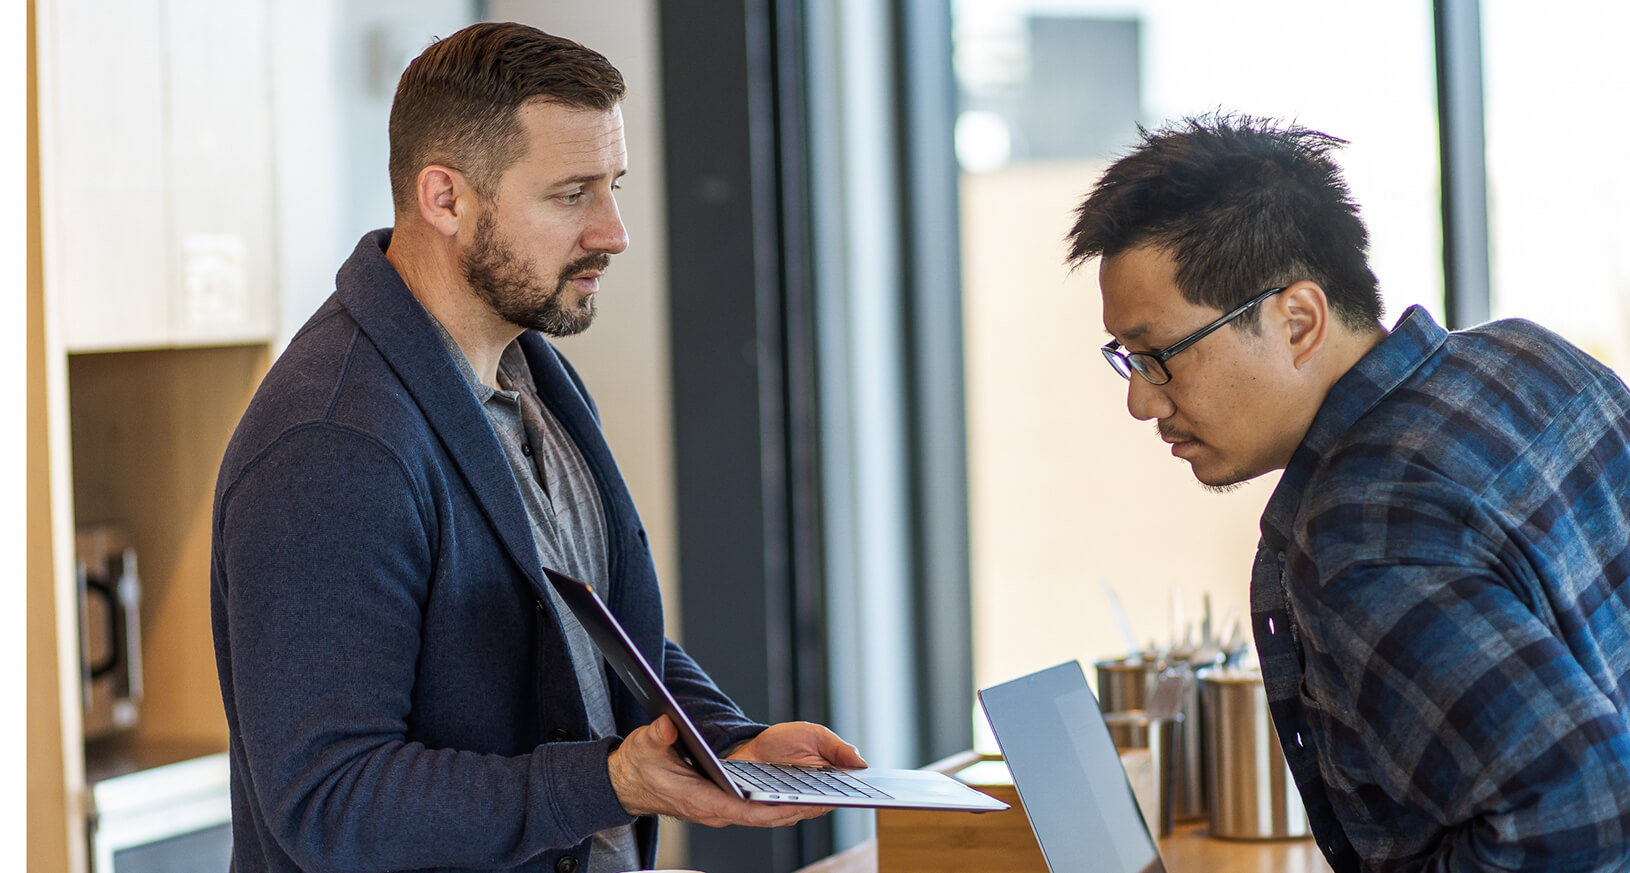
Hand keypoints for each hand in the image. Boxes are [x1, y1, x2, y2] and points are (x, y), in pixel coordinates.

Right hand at [608, 716, 844, 827]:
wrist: (629, 782)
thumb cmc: (639, 765)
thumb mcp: (644, 746)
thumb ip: (657, 737)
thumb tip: (668, 726)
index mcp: (699, 801)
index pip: (741, 811)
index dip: (771, 810)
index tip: (798, 806)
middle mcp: (715, 811)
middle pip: (762, 817)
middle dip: (795, 810)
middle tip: (830, 801)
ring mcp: (721, 810)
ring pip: (765, 815)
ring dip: (794, 809)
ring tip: (828, 797)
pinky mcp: (725, 804)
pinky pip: (759, 809)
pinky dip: (782, 804)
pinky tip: (804, 793)